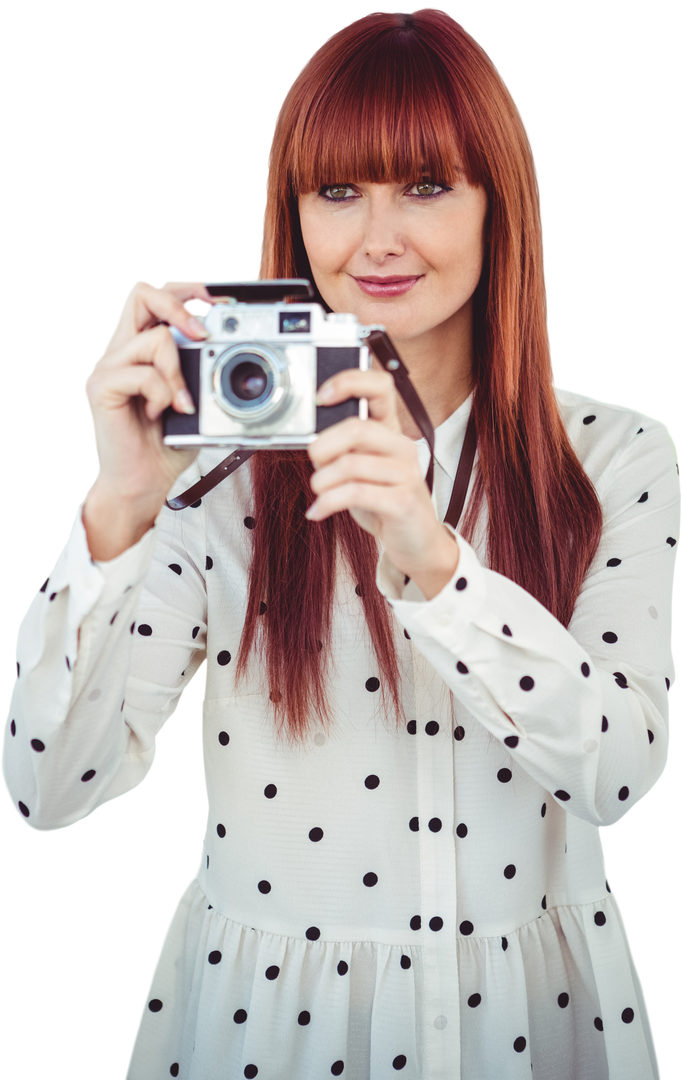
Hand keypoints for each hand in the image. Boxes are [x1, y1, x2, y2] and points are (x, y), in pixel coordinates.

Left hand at [306, 366, 458, 587]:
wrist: (417, 541)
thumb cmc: (384, 501)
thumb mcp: (362, 469)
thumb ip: (344, 450)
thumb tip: (312, 442)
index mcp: (391, 431)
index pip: (380, 386)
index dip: (349, 382)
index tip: (320, 397)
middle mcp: (402, 447)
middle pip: (357, 428)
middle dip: (323, 446)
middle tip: (313, 461)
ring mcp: (406, 474)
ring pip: (350, 464)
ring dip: (322, 481)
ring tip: (318, 492)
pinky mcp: (402, 502)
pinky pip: (355, 494)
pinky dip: (327, 503)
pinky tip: (318, 512)